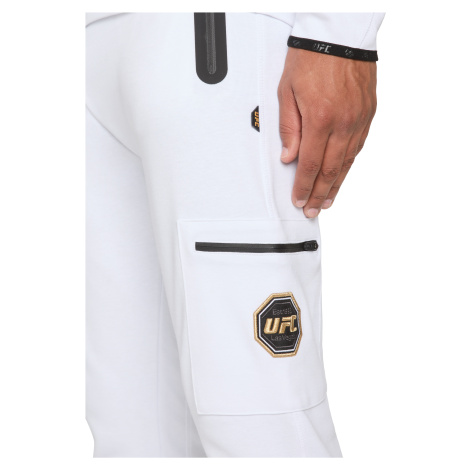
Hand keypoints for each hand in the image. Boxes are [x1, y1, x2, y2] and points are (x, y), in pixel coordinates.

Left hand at [277, 48, 376, 217]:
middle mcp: (343, 123)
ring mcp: (358, 120)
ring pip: (347, 163)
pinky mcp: (368, 115)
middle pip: (330, 170)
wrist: (338, 36)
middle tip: (313, 210)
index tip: (299, 201)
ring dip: (336, 185)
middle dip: (319, 194)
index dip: (303, 187)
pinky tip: (343, 175)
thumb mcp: (287, 93)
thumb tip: (289, 157)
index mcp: (319, 119)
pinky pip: (358, 147)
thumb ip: (289, 129)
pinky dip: (349, 165)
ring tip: (327, 200)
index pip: (310, 165)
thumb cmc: (310, 59)